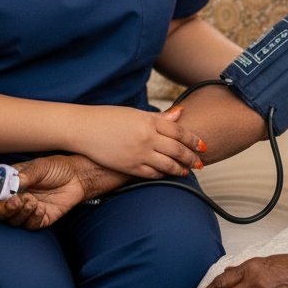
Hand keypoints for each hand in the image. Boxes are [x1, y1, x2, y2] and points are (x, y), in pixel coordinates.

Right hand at [0, 154, 105, 229]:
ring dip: (20, 213)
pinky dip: (34, 218)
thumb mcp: (40, 167)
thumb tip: (9, 184)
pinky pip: (30, 226)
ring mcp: (26, 210)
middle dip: (2, 210)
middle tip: (15, 201)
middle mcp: (14, 197)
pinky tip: (41, 207)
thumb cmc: (57, 168)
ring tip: (33, 201)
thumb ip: (25, 177)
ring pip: (12, 221)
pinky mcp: (39, 220)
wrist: (78, 177)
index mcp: (9, 182)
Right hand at [75, 104, 206, 177]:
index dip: (193, 140)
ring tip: (186, 170)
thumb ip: (159, 117)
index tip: (203, 146)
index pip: (179, 132)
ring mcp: (139, 153)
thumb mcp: (135, 113)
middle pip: (177, 150)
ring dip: (180, 168)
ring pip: (168, 164)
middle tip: (200, 162)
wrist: (84, 129)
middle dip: (192, 157)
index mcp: (149, 120)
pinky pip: (152, 173)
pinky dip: (162, 174)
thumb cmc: (109, 117)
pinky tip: (166, 173)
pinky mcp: (129, 167)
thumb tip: (180, 113)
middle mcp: (147, 137)